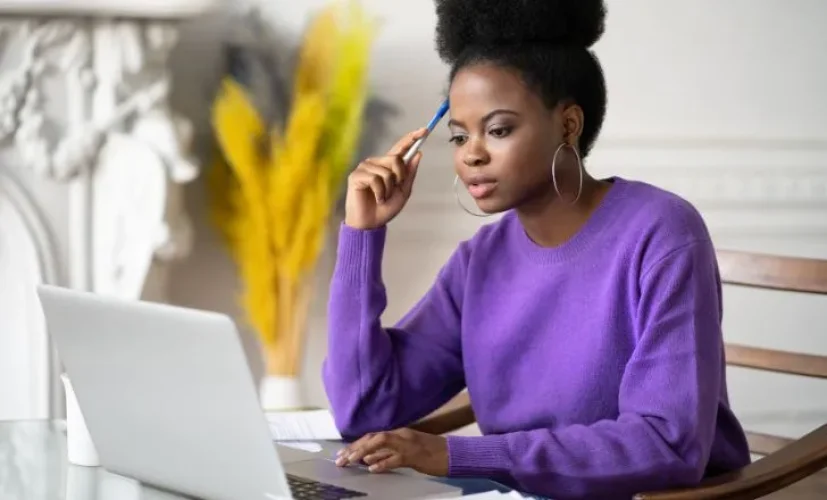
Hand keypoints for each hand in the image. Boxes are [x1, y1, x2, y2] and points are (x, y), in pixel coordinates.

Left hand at [334, 428, 448, 476]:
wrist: (453, 454)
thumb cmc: (430, 454)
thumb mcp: (406, 453)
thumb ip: (387, 454)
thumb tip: (368, 460)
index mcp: (399, 433)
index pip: (373, 436)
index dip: (356, 444)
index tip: (343, 454)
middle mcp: (401, 435)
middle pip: (373, 438)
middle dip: (355, 448)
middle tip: (341, 460)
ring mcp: (408, 444)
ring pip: (381, 443)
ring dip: (363, 452)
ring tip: (350, 461)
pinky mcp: (416, 455)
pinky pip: (396, 458)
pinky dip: (383, 462)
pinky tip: (372, 468)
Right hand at [344, 128, 427, 229]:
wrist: (371, 224)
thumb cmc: (385, 208)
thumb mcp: (404, 191)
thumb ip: (409, 173)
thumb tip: (418, 154)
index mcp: (388, 165)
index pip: (400, 147)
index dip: (412, 138)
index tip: (424, 130)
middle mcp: (376, 162)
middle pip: (395, 158)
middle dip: (400, 177)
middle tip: (394, 190)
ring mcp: (365, 168)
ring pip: (387, 171)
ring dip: (389, 189)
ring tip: (382, 198)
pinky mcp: (356, 175)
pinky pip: (375, 179)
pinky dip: (380, 192)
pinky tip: (377, 199)